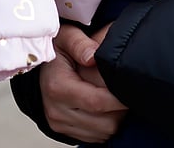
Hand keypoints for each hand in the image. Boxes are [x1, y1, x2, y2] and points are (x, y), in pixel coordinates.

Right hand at [39, 24, 125, 143]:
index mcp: (57, 87)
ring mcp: (59, 123)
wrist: (40, 65)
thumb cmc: (56, 49)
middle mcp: (56, 110)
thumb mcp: (66, 36)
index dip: (119, 99)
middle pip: (104, 122)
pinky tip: (106, 107)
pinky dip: (106, 125)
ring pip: (103, 132)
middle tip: (125, 90)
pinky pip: (96, 138)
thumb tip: (93, 56)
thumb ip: (80, 43)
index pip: (96, 102)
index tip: (134, 89)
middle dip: (120, 109)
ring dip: (115, 118)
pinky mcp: (65, 131)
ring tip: (114, 97)